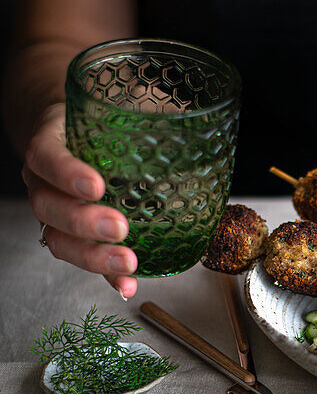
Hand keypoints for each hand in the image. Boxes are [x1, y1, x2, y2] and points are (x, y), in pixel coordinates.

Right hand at [22, 103, 138, 297]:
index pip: (46, 157)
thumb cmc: (98, 122)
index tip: (96, 185)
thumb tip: (196, 121)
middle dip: (84, 222)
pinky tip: (127, 286)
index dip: (66, 173)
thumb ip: (144, 113)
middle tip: (119, 228)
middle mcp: (44, 183)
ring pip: (59, 240)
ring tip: (128, 263)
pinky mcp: (74, 237)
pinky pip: (85, 259)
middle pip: (49, 207)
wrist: (72, 134)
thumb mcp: (116, 108)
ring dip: (93, 256)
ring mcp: (55, 213)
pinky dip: (107, 275)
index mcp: (50, 145)